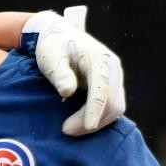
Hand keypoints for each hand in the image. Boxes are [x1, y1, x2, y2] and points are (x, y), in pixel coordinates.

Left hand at [23, 6, 125, 135]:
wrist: (60, 34)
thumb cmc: (52, 46)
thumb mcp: (50, 56)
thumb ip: (59, 73)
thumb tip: (68, 92)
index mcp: (99, 59)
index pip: (102, 89)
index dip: (95, 110)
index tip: (87, 127)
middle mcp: (113, 68)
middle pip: (113, 102)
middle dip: (93, 121)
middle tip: (66, 131)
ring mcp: (115, 77)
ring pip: (115, 107)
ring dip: (97, 122)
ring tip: (70, 129)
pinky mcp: (111, 85)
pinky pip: (111, 106)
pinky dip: (98, 117)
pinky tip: (80, 124)